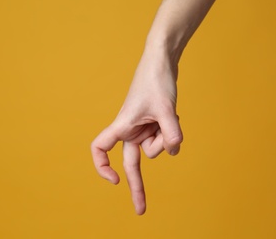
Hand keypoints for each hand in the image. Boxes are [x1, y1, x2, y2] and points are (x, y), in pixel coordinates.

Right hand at [91, 49, 182, 214]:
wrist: (162, 63)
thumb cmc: (156, 80)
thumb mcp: (166, 108)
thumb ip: (171, 132)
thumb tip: (175, 151)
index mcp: (122, 125)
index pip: (100, 148)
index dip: (102, 166)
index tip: (115, 180)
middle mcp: (130, 130)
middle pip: (132, 163)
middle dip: (137, 187)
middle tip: (141, 211)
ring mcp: (143, 128)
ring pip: (156, 148)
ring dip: (166, 137)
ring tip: (169, 115)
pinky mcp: (154, 125)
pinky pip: (165, 139)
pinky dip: (171, 132)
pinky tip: (173, 116)